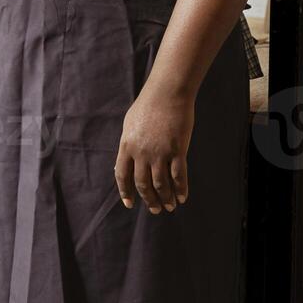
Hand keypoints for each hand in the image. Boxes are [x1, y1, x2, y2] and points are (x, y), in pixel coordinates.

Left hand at [114, 85, 194, 214]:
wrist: (167, 93)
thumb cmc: (148, 107)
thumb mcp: (129, 125)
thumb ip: (126, 146)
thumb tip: (119, 166)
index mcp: (127, 146)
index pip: (122, 175)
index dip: (126, 191)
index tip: (129, 203)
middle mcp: (141, 152)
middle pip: (143, 184)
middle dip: (149, 200)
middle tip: (155, 209)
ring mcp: (160, 152)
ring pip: (161, 184)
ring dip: (165, 198)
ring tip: (169, 206)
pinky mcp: (177, 150)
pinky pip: (179, 176)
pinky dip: (180, 189)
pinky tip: (182, 197)